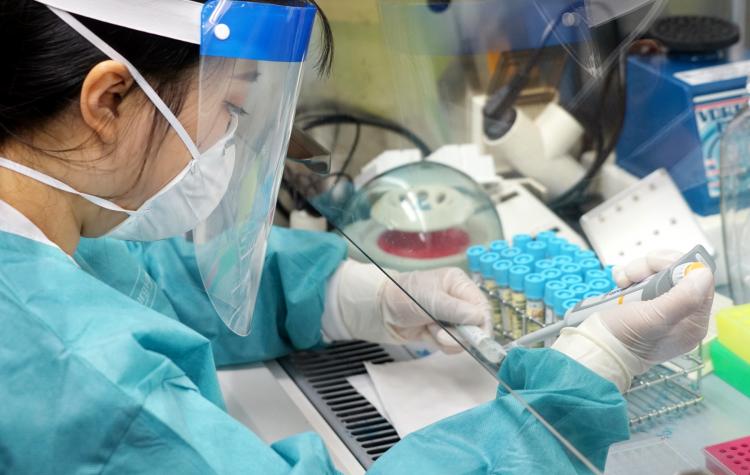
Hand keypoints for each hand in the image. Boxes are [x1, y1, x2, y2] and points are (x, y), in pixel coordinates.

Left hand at [381, 268, 492, 352]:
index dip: (482, 324)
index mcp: (458, 284)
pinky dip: (441, 344)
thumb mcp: (431, 299)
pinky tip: (428, 333)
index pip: (481, 306)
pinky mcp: (441, 332)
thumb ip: (457, 310)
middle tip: (441, 334)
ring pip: (464, 338)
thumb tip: (480, 319)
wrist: (379, 310)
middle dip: (460, 333)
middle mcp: (457, 300)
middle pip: (475, 325)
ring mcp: (449, 317)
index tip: (478, 339)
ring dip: (447, 338)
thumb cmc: (403, 296)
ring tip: (430, 329)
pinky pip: (452, 345)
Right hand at [602, 250, 713, 364]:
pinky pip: (643, 279)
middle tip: (634, 274)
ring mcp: (660, 308)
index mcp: (691, 323)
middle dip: (652, 268)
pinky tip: (620, 284)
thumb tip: (704, 275)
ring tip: (623, 282)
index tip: (656, 266)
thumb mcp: (653, 319)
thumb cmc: (622, 340)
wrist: (596, 350)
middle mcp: (680, 315)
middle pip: (677, 273)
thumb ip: (683, 298)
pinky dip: (629, 277)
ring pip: (657, 273)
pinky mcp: (643, 303)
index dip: (678, 266)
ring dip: (637, 271)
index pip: (699, 281)